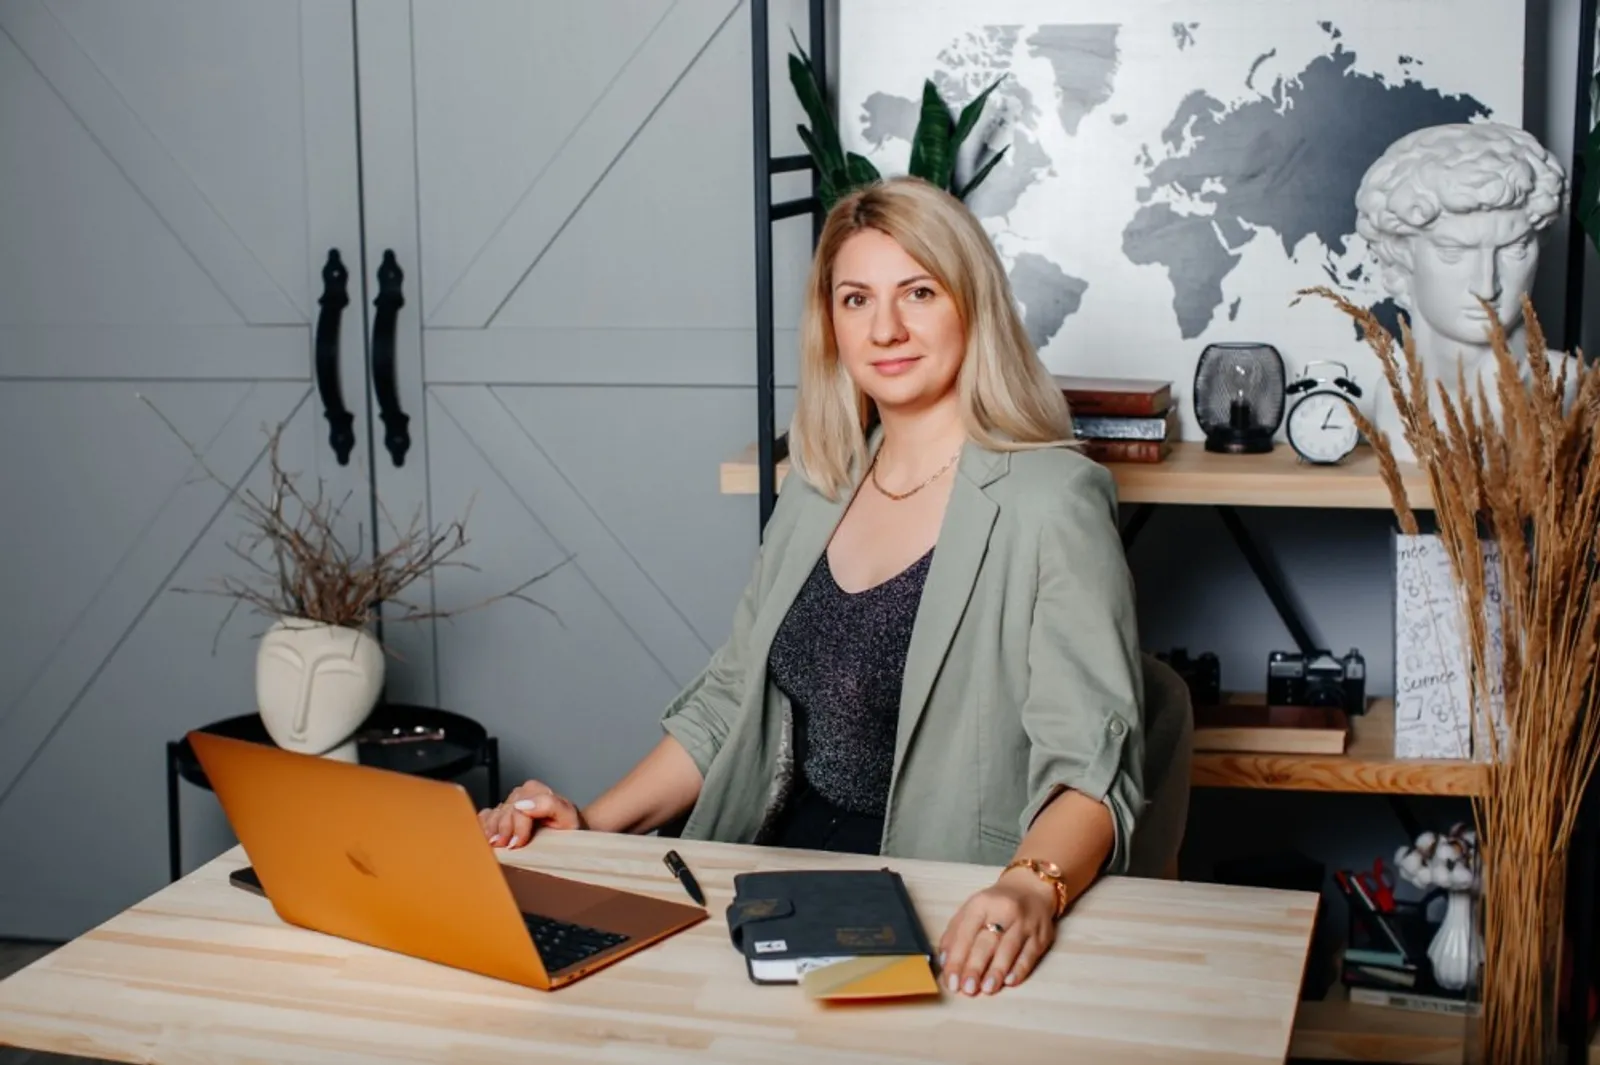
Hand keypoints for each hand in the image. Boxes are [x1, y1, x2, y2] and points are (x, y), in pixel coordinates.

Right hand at [477, 780, 585, 848]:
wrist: (570, 835)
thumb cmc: (569, 828)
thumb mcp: (568, 817)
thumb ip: (549, 805)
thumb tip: (523, 805)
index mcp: (536, 791)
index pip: (519, 806)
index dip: (517, 826)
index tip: (518, 843)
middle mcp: (521, 795)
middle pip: (504, 811)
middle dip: (504, 830)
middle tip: (507, 847)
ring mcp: (509, 804)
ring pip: (492, 814)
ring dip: (492, 831)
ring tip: (496, 845)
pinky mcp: (500, 814)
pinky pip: (485, 816)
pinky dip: (484, 826)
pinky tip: (487, 836)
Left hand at [936, 870, 1056, 994]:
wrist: (1030, 889)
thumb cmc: (994, 906)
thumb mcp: (971, 910)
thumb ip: (955, 934)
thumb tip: (945, 964)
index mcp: (981, 903)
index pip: (965, 932)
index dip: (957, 958)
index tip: (951, 981)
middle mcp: (1004, 910)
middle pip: (987, 941)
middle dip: (975, 967)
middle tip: (967, 989)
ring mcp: (1025, 923)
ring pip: (1009, 948)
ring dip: (997, 971)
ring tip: (987, 989)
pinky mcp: (1041, 935)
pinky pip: (1030, 954)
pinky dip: (1019, 969)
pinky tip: (1009, 981)